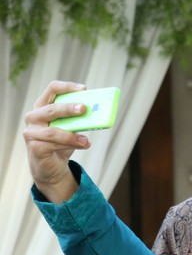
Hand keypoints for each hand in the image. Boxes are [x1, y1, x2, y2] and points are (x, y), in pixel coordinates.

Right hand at [23, 80, 89, 201]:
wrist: (51, 166)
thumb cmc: (62, 142)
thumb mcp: (71, 127)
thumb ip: (79, 119)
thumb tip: (98, 112)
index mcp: (43, 106)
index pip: (52, 89)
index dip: (67, 87)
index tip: (84, 89)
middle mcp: (33, 117)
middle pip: (51, 109)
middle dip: (68, 108)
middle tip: (84, 109)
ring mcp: (31, 133)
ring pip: (52, 132)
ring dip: (71, 135)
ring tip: (86, 140)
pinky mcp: (34, 147)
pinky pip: (52, 145)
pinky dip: (69, 145)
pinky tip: (83, 145)